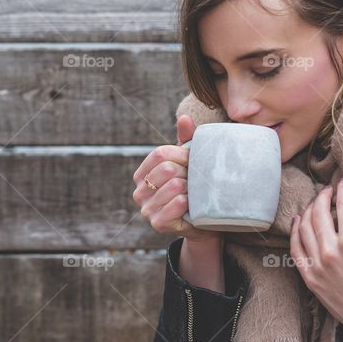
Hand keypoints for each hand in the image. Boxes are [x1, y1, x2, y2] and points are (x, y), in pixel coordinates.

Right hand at [132, 115, 219, 242]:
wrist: (203, 222)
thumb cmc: (193, 188)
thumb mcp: (188, 163)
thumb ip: (185, 140)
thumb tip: (184, 118)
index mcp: (141, 175)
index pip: (160, 154)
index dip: (182, 155)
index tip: (194, 162)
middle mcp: (138, 192)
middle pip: (167, 168)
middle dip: (188, 172)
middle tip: (197, 181)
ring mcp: (146, 209)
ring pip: (174, 185)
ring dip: (192, 188)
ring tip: (196, 193)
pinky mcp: (158, 223)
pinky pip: (177, 203)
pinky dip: (190, 201)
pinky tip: (193, 205)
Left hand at [290, 178, 342, 341]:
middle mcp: (331, 251)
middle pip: (319, 212)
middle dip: (323, 195)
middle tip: (329, 189)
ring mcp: (317, 264)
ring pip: (304, 227)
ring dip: (309, 210)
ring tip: (317, 202)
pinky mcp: (309, 276)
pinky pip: (295, 247)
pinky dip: (295, 231)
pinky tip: (298, 220)